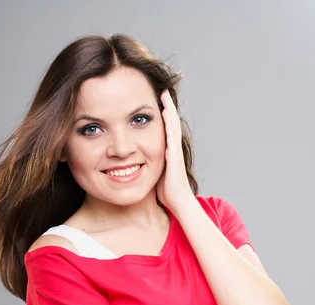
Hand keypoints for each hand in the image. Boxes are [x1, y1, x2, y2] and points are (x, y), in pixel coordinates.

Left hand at [155, 89, 193, 210]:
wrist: (178, 203)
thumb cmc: (167, 192)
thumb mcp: (155, 174)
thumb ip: (149, 164)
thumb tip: (136, 162)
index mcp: (169, 152)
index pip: (166, 129)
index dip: (163, 116)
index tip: (156, 103)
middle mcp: (174, 149)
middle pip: (171, 123)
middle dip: (167, 107)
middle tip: (162, 91)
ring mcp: (175, 152)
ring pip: (173, 126)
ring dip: (169, 110)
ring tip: (164, 96)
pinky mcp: (174, 157)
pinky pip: (172, 136)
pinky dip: (169, 124)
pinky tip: (166, 114)